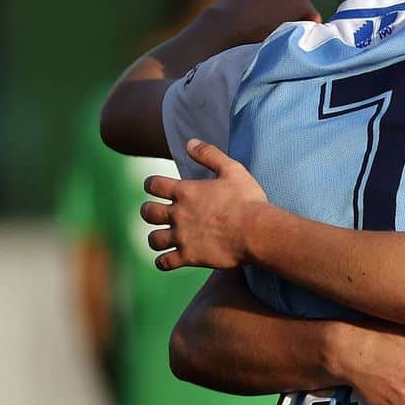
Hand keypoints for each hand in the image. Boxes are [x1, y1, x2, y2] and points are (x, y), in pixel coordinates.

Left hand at [142, 140, 267, 269]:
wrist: (257, 231)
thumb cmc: (247, 200)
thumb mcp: (232, 170)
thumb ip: (209, 154)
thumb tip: (189, 142)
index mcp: (186, 192)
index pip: (153, 184)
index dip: (151, 184)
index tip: (156, 187)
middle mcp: (179, 214)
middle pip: (147, 212)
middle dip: (149, 211)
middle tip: (158, 213)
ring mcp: (182, 237)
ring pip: (153, 239)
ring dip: (156, 238)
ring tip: (163, 238)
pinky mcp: (189, 256)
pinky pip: (164, 262)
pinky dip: (163, 262)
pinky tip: (170, 259)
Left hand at [213, 0, 320, 43]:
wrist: (226, 28)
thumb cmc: (258, 38)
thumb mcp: (285, 38)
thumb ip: (296, 31)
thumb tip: (299, 31)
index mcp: (299, 1)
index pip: (312, 15)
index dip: (308, 27)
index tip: (300, 38)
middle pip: (294, 3)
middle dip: (290, 14)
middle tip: (281, 30)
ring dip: (273, 6)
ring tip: (263, 23)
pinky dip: (257, 1)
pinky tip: (248, 13)